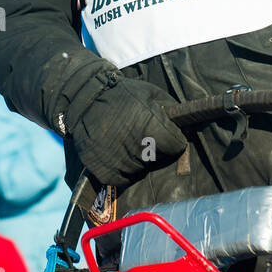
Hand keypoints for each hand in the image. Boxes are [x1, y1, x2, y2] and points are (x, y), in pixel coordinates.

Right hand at [66, 73, 187, 186]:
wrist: (85, 100)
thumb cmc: (123, 94)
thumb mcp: (151, 93)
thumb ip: (170, 109)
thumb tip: (187, 123)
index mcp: (152, 125)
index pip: (176, 145)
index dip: (173, 139)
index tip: (165, 133)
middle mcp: (137, 146)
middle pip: (158, 159)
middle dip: (155, 149)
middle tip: (141, 135)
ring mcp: (119, 161)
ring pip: (140, 169)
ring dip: (138, 159)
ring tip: (125, 141)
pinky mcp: (104, 171)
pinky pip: (123, 178)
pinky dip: (122, 169)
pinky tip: (116, 152)